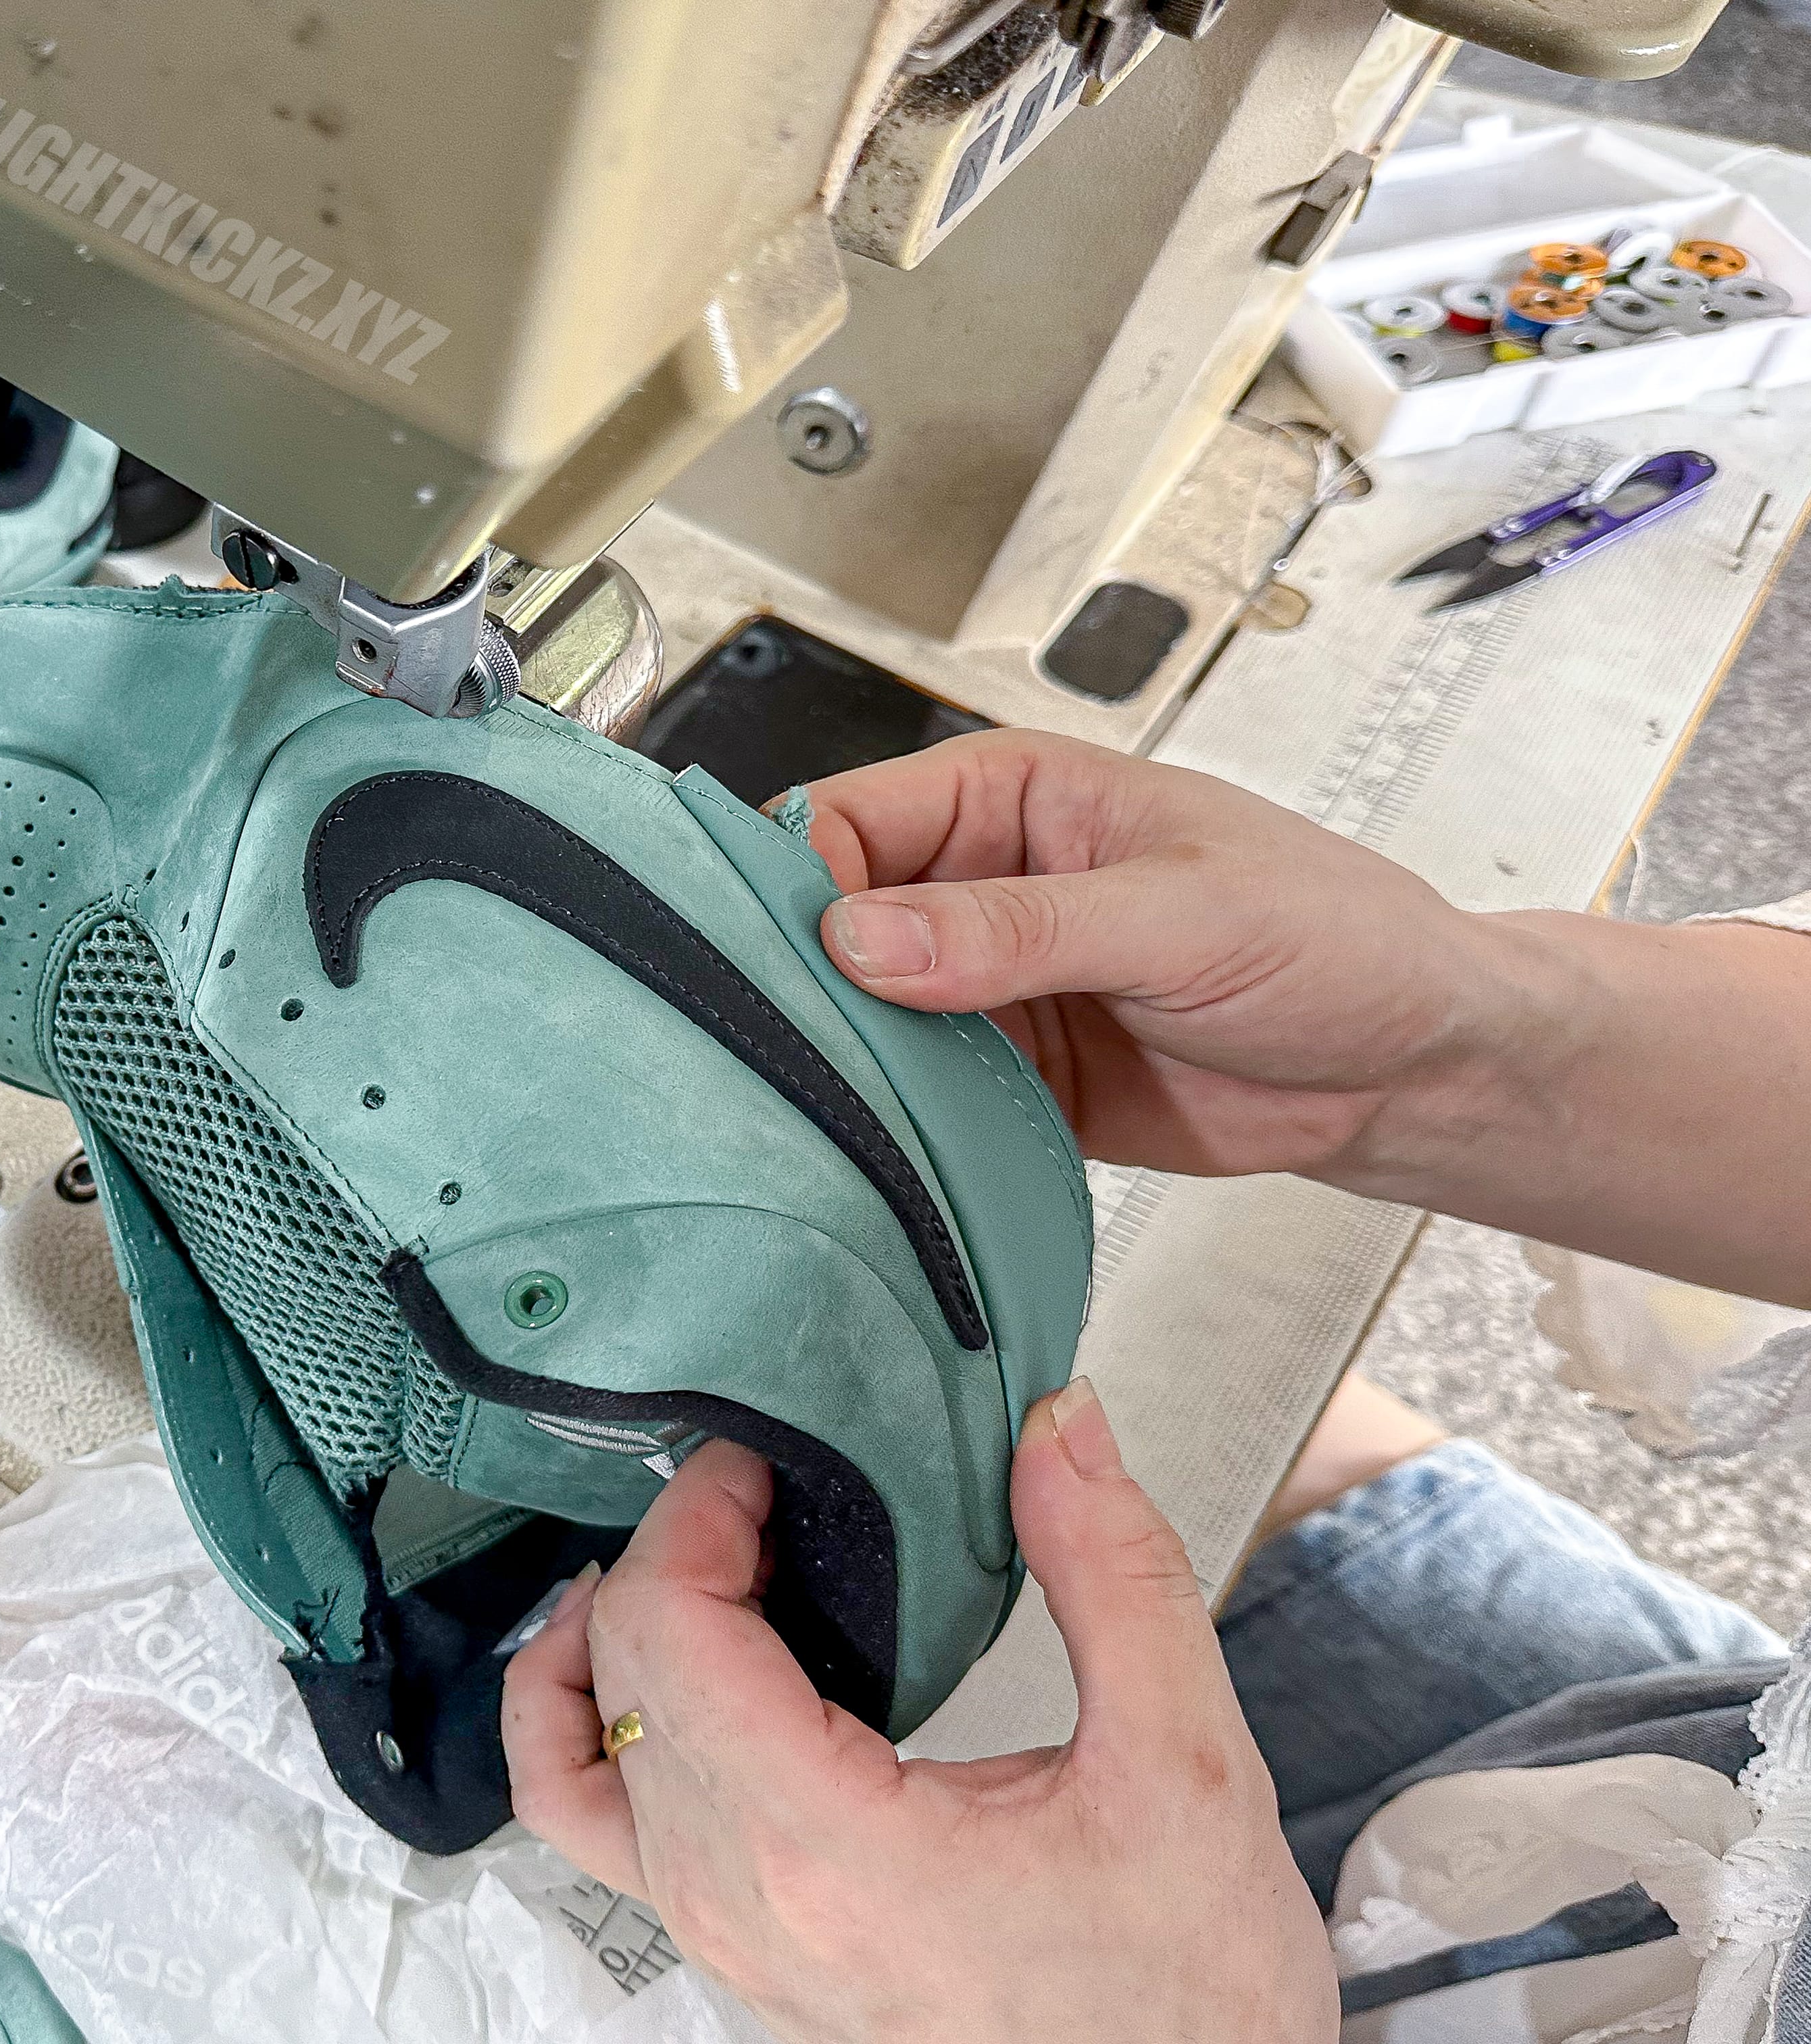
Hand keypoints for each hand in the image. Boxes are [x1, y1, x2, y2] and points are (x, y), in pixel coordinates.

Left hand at [503, 1384, 1334, 2043]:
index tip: (761, 1461)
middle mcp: (744, 1904)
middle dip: (673, 1551)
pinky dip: (597, 1733)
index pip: (665, 1635)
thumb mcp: (1187, 1765)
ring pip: (578, 1759)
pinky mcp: (742, 1960)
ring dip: (613, 1638)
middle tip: (764, 1490)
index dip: (695, 1516)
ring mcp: (728, 1942)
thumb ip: (1113, 1573)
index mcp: (831, 1850)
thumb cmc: (1186, 1998)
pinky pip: (602, 1833)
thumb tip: (1058, 1425)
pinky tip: (664, 1681)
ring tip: (696, 1568)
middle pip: (616, 1676)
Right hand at [799, 729, 1503, 1178]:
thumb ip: (1017, 928)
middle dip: (800, 983)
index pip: (851, 820)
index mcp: (1012, 799)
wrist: (1414, 1067)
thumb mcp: (1178, 916)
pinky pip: (918, 1100)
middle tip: (772, 1052)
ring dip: (841, 1064)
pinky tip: (876, 1152)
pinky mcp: (1009, 1081)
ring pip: (863, 1019)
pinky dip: (893, 1127)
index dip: (795, 882)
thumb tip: (863, 936)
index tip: (773, 958)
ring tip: (813, 1112)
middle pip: (835, 925)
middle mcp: (981, 886)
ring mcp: (989, 989)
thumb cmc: (1335, 939)